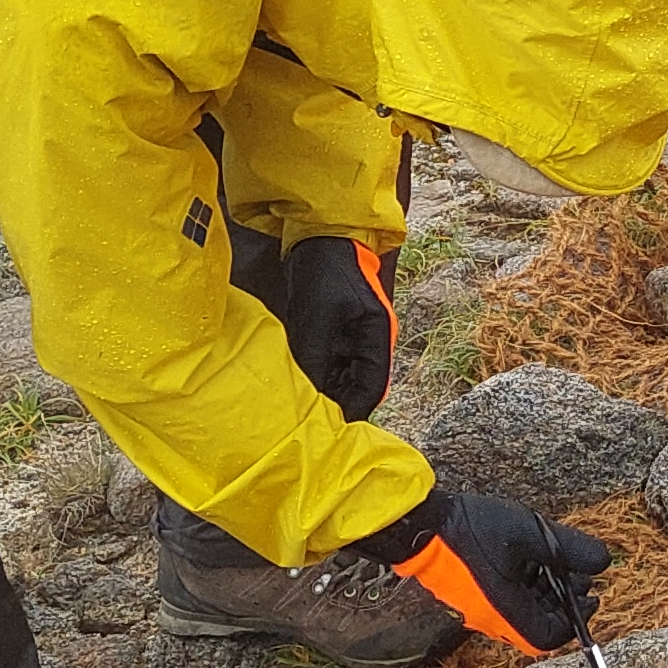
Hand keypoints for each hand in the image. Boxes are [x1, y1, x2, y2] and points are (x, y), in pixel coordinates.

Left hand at [274, 236, 399, 423]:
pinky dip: (308, 377)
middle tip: (304, 423)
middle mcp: (365, 344)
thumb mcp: (319, 317)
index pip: (371, 388)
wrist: (317, 239)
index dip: (352, 411)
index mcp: (377, 338)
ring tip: (293, 408)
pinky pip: (321, 366)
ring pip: (336, 380)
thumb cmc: (326, 273)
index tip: (328, 429)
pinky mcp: (328, 336)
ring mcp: (347, 340)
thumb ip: (314, 356)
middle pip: (354, 388)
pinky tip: (290, 385)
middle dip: (333, 405)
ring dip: (318, 392)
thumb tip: (305, 396)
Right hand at [353, 488, 615, 652]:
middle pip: (539, 625)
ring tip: (549, 557)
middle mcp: (492, 621)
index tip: (589, 593)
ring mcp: (477, 611)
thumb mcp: (532, 534)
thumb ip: (571, 550)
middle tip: (574, 570)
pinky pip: (505, 600)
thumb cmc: (474, 530)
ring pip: (523, 610)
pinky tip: (526, 555)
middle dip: (562, 599)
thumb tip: (605, 563)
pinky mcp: (468, 597)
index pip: (552, 637)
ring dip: (543, 588)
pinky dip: (523, 583)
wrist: (420, 527)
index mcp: (508, 614)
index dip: (577, 619)